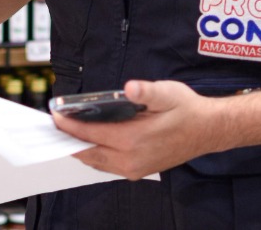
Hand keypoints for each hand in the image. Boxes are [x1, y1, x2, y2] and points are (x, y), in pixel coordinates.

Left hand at [52, 80, 226, 180]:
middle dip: (69, 138)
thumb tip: (132, 88)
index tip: (55, 116)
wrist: (206, 130)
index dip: (70, 125)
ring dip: (81, 147)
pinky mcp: (137, 171)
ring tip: (66, 132)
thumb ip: (147, 91)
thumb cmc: (186, 109)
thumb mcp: (168, 93)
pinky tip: (89, 142)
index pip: (91, 134)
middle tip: (54, 125)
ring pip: (96, 162)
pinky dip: (94, 154)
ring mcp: (134, 168)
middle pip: (88, 152)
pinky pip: (107, 166)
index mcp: (134, 139)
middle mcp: (130, 159)